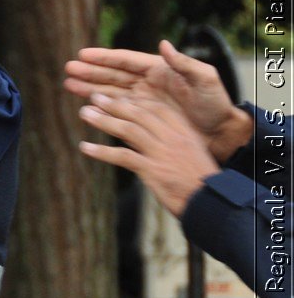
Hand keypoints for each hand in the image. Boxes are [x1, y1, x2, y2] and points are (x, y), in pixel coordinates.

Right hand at [64, 40, 249, 161]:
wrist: (218, 132)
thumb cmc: (215, 104)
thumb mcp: (205, 79)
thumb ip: (183, 63)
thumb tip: (163, 44)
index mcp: (159, 70)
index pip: (125, 60)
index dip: (104, 57)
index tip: (83, 54)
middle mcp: (147, 83)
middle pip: (112, 74)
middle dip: (90, 71)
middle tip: (68, 69)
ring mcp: (142, 101)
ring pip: (109, 92)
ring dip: (89, 88)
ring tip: (68, 84)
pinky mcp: (140, 118)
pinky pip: (115, 110)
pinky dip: (99, 107)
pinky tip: (85, 106)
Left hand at [77, 91, 217, 216]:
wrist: (212, 202)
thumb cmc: (199, 180)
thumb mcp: (190, 153)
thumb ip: (169, 142)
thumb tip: (142, 136)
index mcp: (184, 131)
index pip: (156, 107)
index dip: (134, 100)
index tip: (117, 95)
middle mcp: (173, 137)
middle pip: (139, 113)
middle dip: (114, 104)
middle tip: (94, 97)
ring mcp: (163, 153)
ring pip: (129, 129)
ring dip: (104, 120)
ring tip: (84, 114)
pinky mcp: (153, 170)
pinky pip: (123, 156)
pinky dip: (102, 151)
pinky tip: (85, 148)